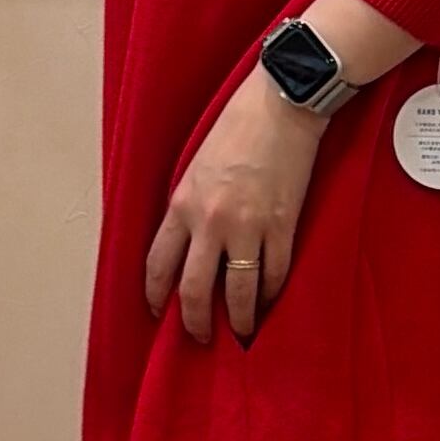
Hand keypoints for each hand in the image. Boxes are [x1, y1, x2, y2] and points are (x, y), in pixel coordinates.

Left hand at [146, 62, 328, 345]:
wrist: (282, 103)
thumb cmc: (239, 124)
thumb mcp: (197, 165)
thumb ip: (190, 206)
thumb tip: (192, 242)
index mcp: (182, 204)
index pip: (158, 265)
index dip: (157, 297)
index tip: (160, 313)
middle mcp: (210, 221)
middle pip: (194, 290)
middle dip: (196, 322)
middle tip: (202, 337)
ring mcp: (248, 227)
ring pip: (237, 293)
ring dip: (239, 319)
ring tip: (243, 332)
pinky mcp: (282, 227)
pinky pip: (274, 274)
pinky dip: (272, 293)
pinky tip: (270, 301)